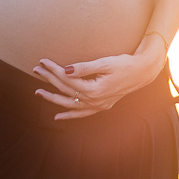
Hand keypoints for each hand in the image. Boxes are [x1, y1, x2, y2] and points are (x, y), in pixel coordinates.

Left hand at [31, 49, 165, 119]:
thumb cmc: (124, 64)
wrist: (141, 72)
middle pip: (65, 90)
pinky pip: (81, 114)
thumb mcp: (105, 63)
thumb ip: (84, 68)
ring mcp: (97, 105)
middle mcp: (93, 100)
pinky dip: (68, 115)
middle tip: (36, 70)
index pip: (67, 79)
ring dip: (53, 98)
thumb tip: (65, 71)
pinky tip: (57, 116)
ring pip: (69, 104)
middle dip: (48, 80)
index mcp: (93, 89)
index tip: (43, 62)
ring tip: (38, 92)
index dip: (53, 70)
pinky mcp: (100, 106)